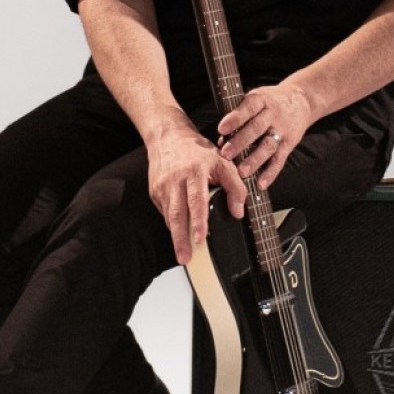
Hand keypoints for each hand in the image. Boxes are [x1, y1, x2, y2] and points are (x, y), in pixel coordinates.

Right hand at [146, 118, 247, 265]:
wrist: (168, 136)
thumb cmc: (196, 150)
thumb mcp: (222, 161)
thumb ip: (234, 186)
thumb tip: (238, 211)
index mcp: (195, 171)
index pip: (197, 200)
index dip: (198, 221)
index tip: (200, 238)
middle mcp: (176, 180)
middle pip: (178, 213)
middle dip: (181, 238)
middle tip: (186, 258)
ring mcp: (163, 187)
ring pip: (169, 216)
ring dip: (175, 237)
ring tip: (183, 255)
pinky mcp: (155, 192)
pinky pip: (165, 212)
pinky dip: (172, 225)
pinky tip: (179, 234)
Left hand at [216, 81, 314, 190]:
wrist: (301, 100)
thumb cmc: (270, 102)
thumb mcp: (257, 97)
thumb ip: (240, 115)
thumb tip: (222, 138)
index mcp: (261, 100)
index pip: (248, 107)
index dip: (235, 118)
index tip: (221, 129)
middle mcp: (273, 114)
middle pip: (257, 128)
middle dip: (241, 142)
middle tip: (226, 154)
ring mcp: (282, 130)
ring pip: (268, 146)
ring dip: (254, 160)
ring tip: (241, 172)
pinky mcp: (289, 144)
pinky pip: (280, 160)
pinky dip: (270, 173)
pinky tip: (260, 183)